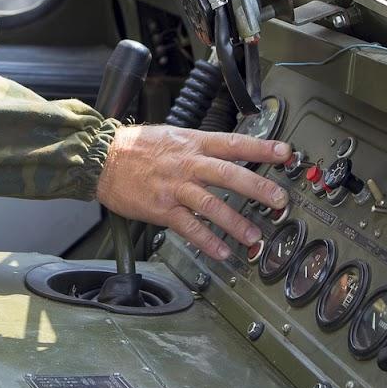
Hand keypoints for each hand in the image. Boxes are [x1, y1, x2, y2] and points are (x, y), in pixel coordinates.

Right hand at [95, 125, 291, 260]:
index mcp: (192, 143)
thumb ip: (200, 147)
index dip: (261, 148)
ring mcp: (174, 187)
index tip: (285, 153)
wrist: (101, 158)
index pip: (233, 144)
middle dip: (257, 188)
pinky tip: (222, 251)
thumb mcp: (173, 136)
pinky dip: (207, 241)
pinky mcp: (161, 209)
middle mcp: (186, 164)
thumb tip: (229, 154)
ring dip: (235, 223)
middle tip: (279, 200)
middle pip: (228, 174)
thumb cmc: (137, 148)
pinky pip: (189, 227)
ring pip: (211, 205)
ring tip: (255, 237)